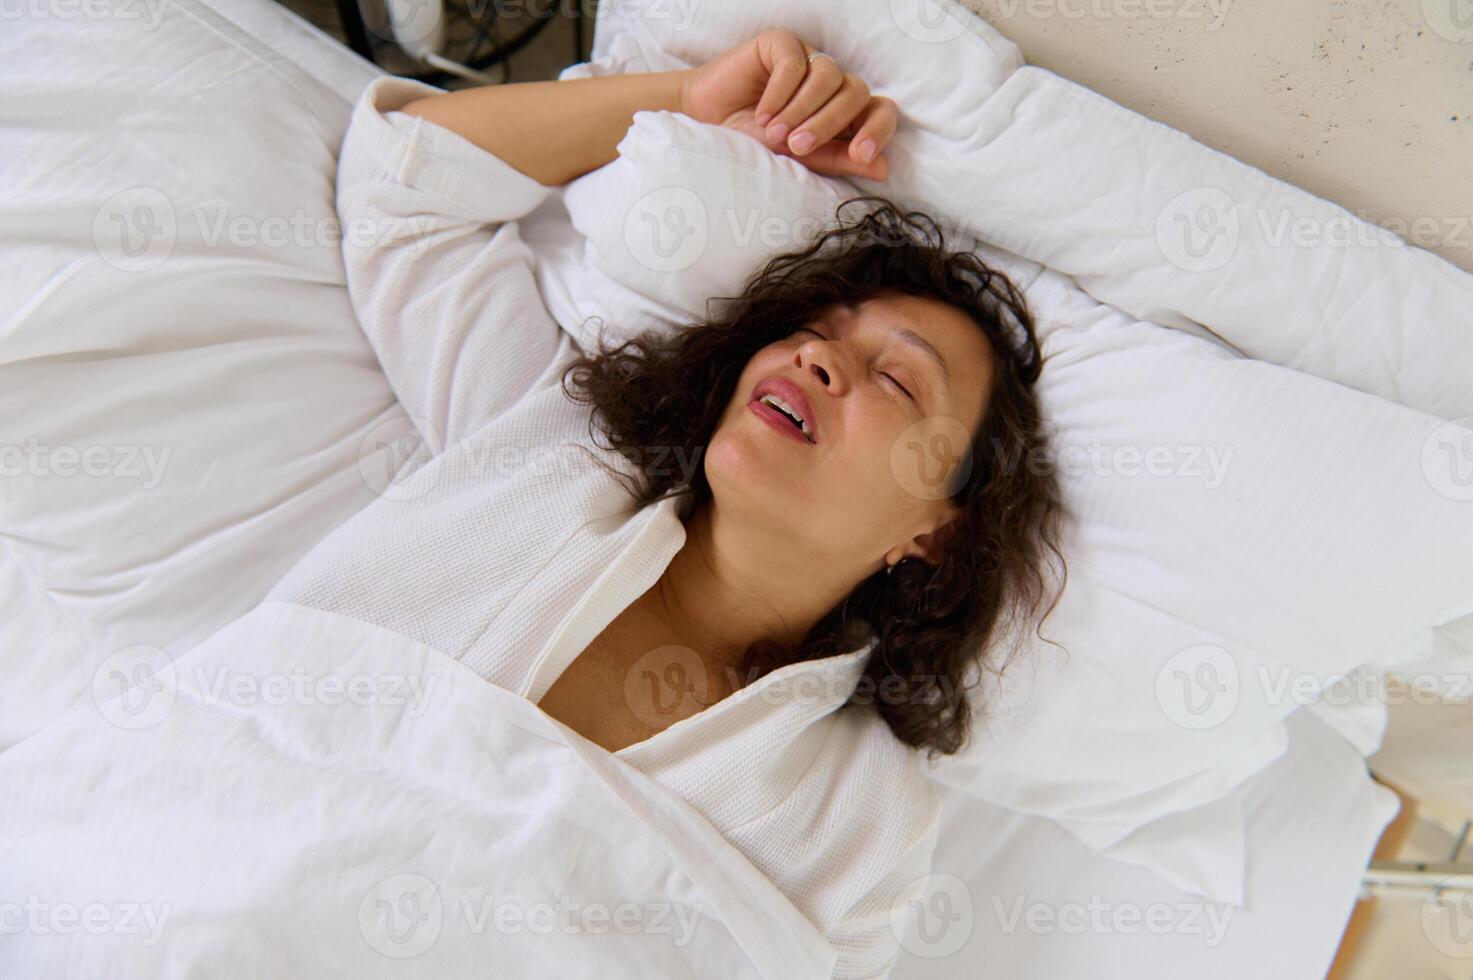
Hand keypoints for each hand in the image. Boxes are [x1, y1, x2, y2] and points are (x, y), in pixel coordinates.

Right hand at [678, 28, 897, 180]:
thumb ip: (837, 159)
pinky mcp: (782, 44)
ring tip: (774, 134)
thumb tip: (882, 168)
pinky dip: (780, 93)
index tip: (861, 155)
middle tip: (798, 147)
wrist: (706, 126)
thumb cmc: (752, 142)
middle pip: (857, 92)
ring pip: (829, 76)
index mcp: (844, 111)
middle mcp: (832, 83)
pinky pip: (795, 63)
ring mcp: (809, 60)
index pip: (880, 110)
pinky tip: (761, 114)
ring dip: (802, 110)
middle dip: (830, 123)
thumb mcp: (798, 158)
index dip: (878, 130)